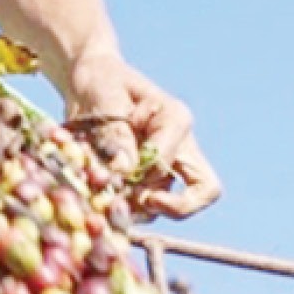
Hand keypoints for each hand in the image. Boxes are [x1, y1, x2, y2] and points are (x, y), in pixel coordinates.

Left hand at [67, 64, 220, 218]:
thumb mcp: (105, 98)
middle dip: (173, 208)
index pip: (172, 162)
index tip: (118, 179)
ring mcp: (167, 167)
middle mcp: (180, 147)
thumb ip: (117, 133)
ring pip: (168, 205)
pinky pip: (146, 208)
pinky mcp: (149, 181)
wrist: (90, 84)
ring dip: (137, 210)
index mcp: (176, 120)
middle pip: (203, 190)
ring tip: (102, 198)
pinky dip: (124, 210)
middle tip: (136, 207)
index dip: (145, 178)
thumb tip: (124, 170)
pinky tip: (100, 199)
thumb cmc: (101, 82)